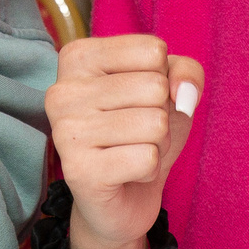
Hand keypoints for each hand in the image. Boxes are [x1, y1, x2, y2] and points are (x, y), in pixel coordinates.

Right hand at [46, 34, 203, 248]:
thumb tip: (183, 94)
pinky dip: (150, 170)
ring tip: (132, 151)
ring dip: (157, 144)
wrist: (125, 197)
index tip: (138, 100)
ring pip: (155, 123)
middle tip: (136, 133)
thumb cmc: (143, 133)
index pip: (152, 50)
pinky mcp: (78, 171)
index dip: (162, 79)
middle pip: (155, 86)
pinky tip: (127, 173)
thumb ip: (185, 70)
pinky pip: (148, 159)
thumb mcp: (170, 89)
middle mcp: (63, 90)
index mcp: (78, 58)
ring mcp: (66, 131)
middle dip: (161, 115)